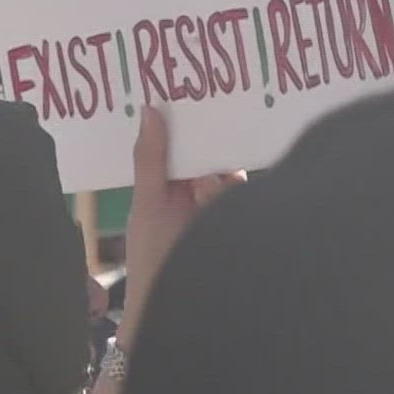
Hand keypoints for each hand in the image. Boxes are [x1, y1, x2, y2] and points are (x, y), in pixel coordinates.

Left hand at [118, 106, 242, 348]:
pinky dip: (232, 191)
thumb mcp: (148, 204)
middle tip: (219, 106)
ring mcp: (225, 207)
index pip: (188, 138)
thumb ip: (151, 159)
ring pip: (232, 174)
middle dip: (215, 137)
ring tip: (200, 191)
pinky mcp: (242, 219)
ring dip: (216, 180)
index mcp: (175, 180)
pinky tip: (218, 192)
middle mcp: (203, 189)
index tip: (195, 81)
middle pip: (215, 150)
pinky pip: (245, 194)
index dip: (192, 112)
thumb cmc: (151, 259)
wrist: (169, 312)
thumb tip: (149, 108)